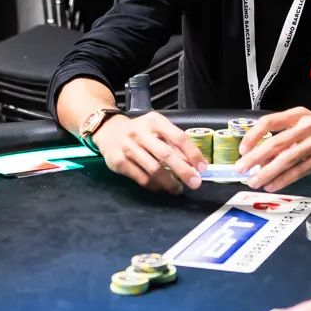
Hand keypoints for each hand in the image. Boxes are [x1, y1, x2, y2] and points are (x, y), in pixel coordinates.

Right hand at [91, 111, 207, 193]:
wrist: (108, 130)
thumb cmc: (140, 131)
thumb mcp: (156, 128)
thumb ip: (173, 143)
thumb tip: (193, 163)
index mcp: (154, 121)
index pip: (178, 137)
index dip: (193, 154)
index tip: (202, 168)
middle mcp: (140, 133)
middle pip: (166, 154)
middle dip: (184, 171)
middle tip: (195, 183)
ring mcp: (128, 148)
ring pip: (154, 169)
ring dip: (169, 182)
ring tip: (178, 189)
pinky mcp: (119, 162)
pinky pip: (142, 178)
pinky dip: (155, 186)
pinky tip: (162, 187)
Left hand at [234, 107, 310, 192]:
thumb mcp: (306, 127)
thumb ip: (286, 138)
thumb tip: (259, 156)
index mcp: (298, 115)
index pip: (269, 122)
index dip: (253, 136)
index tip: (242, 150)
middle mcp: (306, 126)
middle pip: (275, 142)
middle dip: (255, 158)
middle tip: (241, 169)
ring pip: (286, 159)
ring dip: (267, 172)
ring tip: (254, 182)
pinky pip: (299, 171)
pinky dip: (283, 179)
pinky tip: (273, 185)